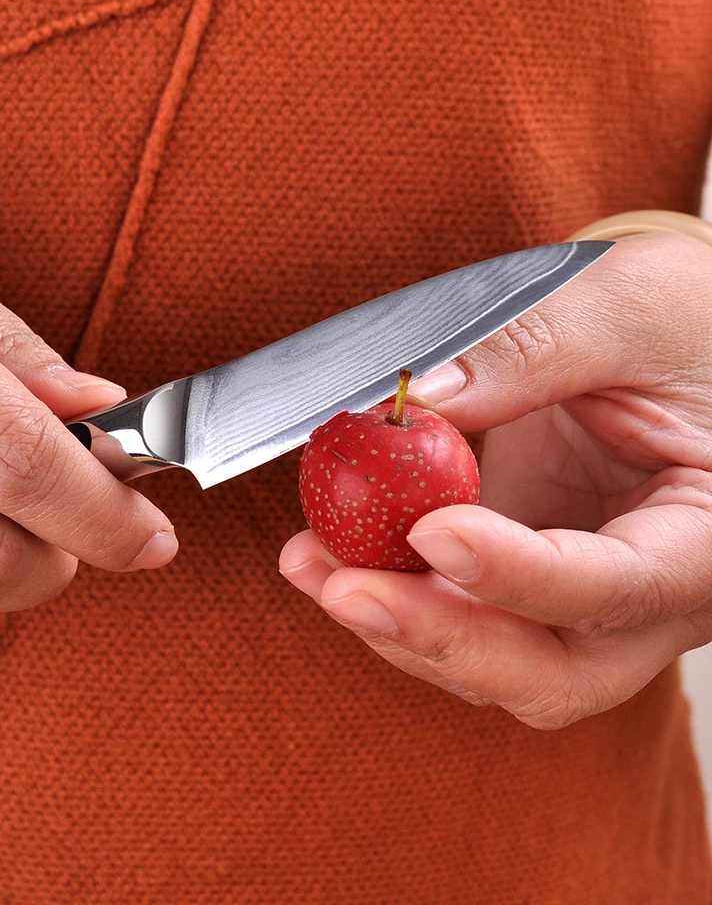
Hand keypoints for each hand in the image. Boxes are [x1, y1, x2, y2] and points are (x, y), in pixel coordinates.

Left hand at [280, 231, 711, 728]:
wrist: (684, 338)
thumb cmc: (684, 318)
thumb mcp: (625, 308)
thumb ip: (529, 351)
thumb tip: (418, 398)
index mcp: (708, 535)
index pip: (619, 585)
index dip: (518, 574)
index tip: (430, 531)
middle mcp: (652, 593)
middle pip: (551, 671)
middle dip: (439, 637)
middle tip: (345, 590)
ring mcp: (584, 596)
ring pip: (493, 660)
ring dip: (396, 622)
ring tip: (309, 564)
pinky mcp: (527, 578)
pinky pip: (458, 614)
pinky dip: (394, 593)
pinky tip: (328, 555)